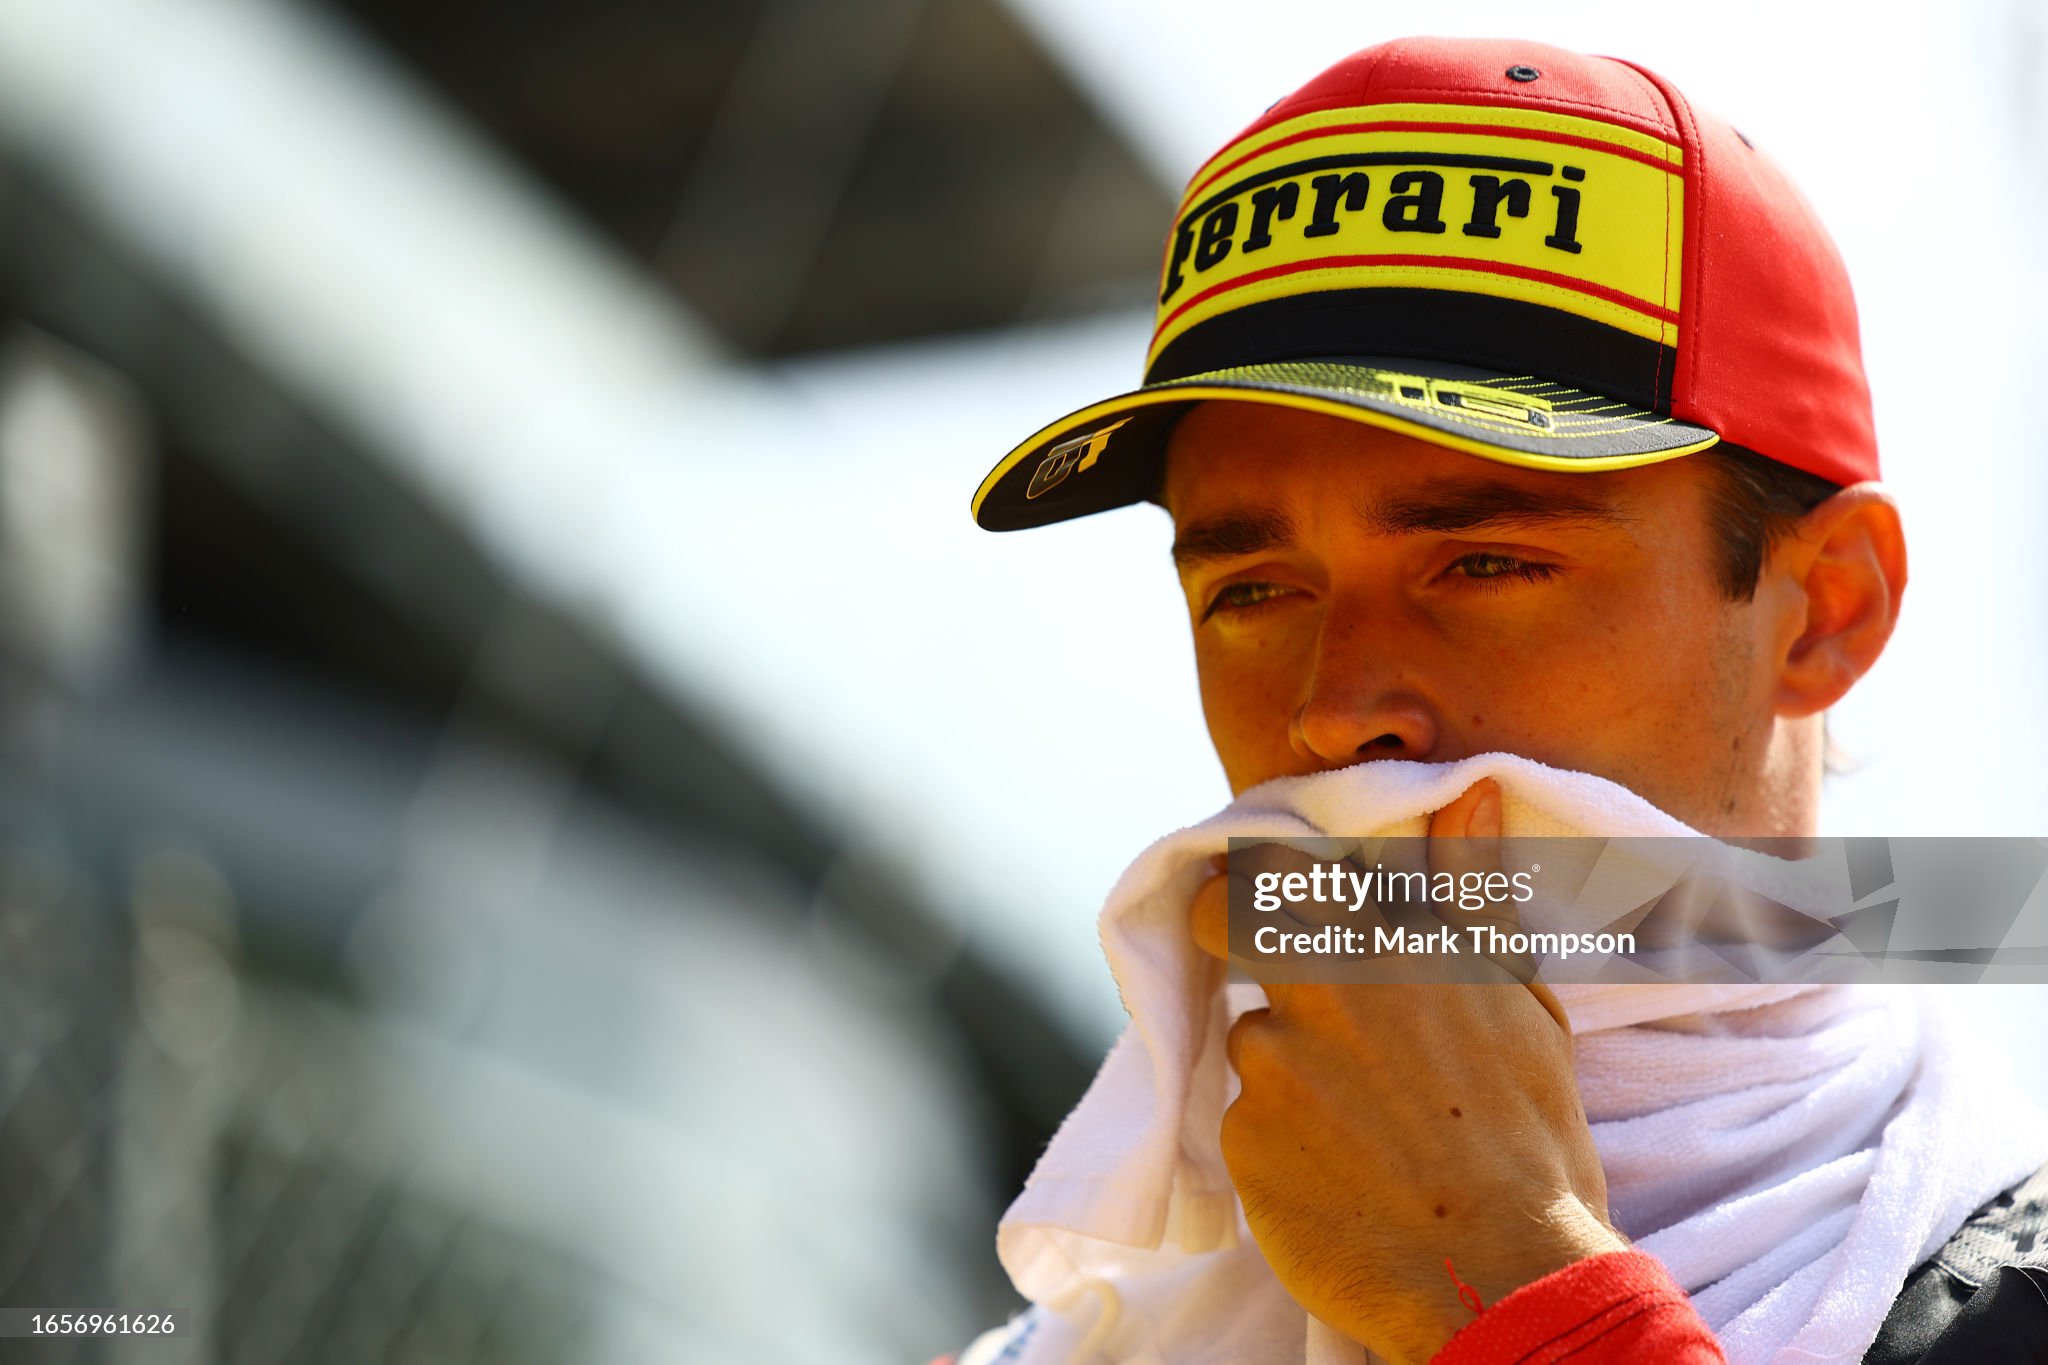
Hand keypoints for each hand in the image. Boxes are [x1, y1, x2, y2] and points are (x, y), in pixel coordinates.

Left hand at [1189, 779, 1624, 1363]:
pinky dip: (1280, 1142)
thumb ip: (1471, 889)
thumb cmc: (1530, 1134)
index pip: (1276, 864)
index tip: (1266, 893)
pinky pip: (1245, 1122)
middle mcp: (1320, 987)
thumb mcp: (1520, 999)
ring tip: (1358, 1121)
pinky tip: (1340, 1173)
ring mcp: (1272, 1063)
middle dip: (1224, 929)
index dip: (1258, 876)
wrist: (1505, 1273)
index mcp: (1389, 941)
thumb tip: (1472, 788)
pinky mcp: (1243, 1139)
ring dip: (1283, 1067)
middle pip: (1220, 918)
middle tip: (1260, 969)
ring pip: (1248, 1039)